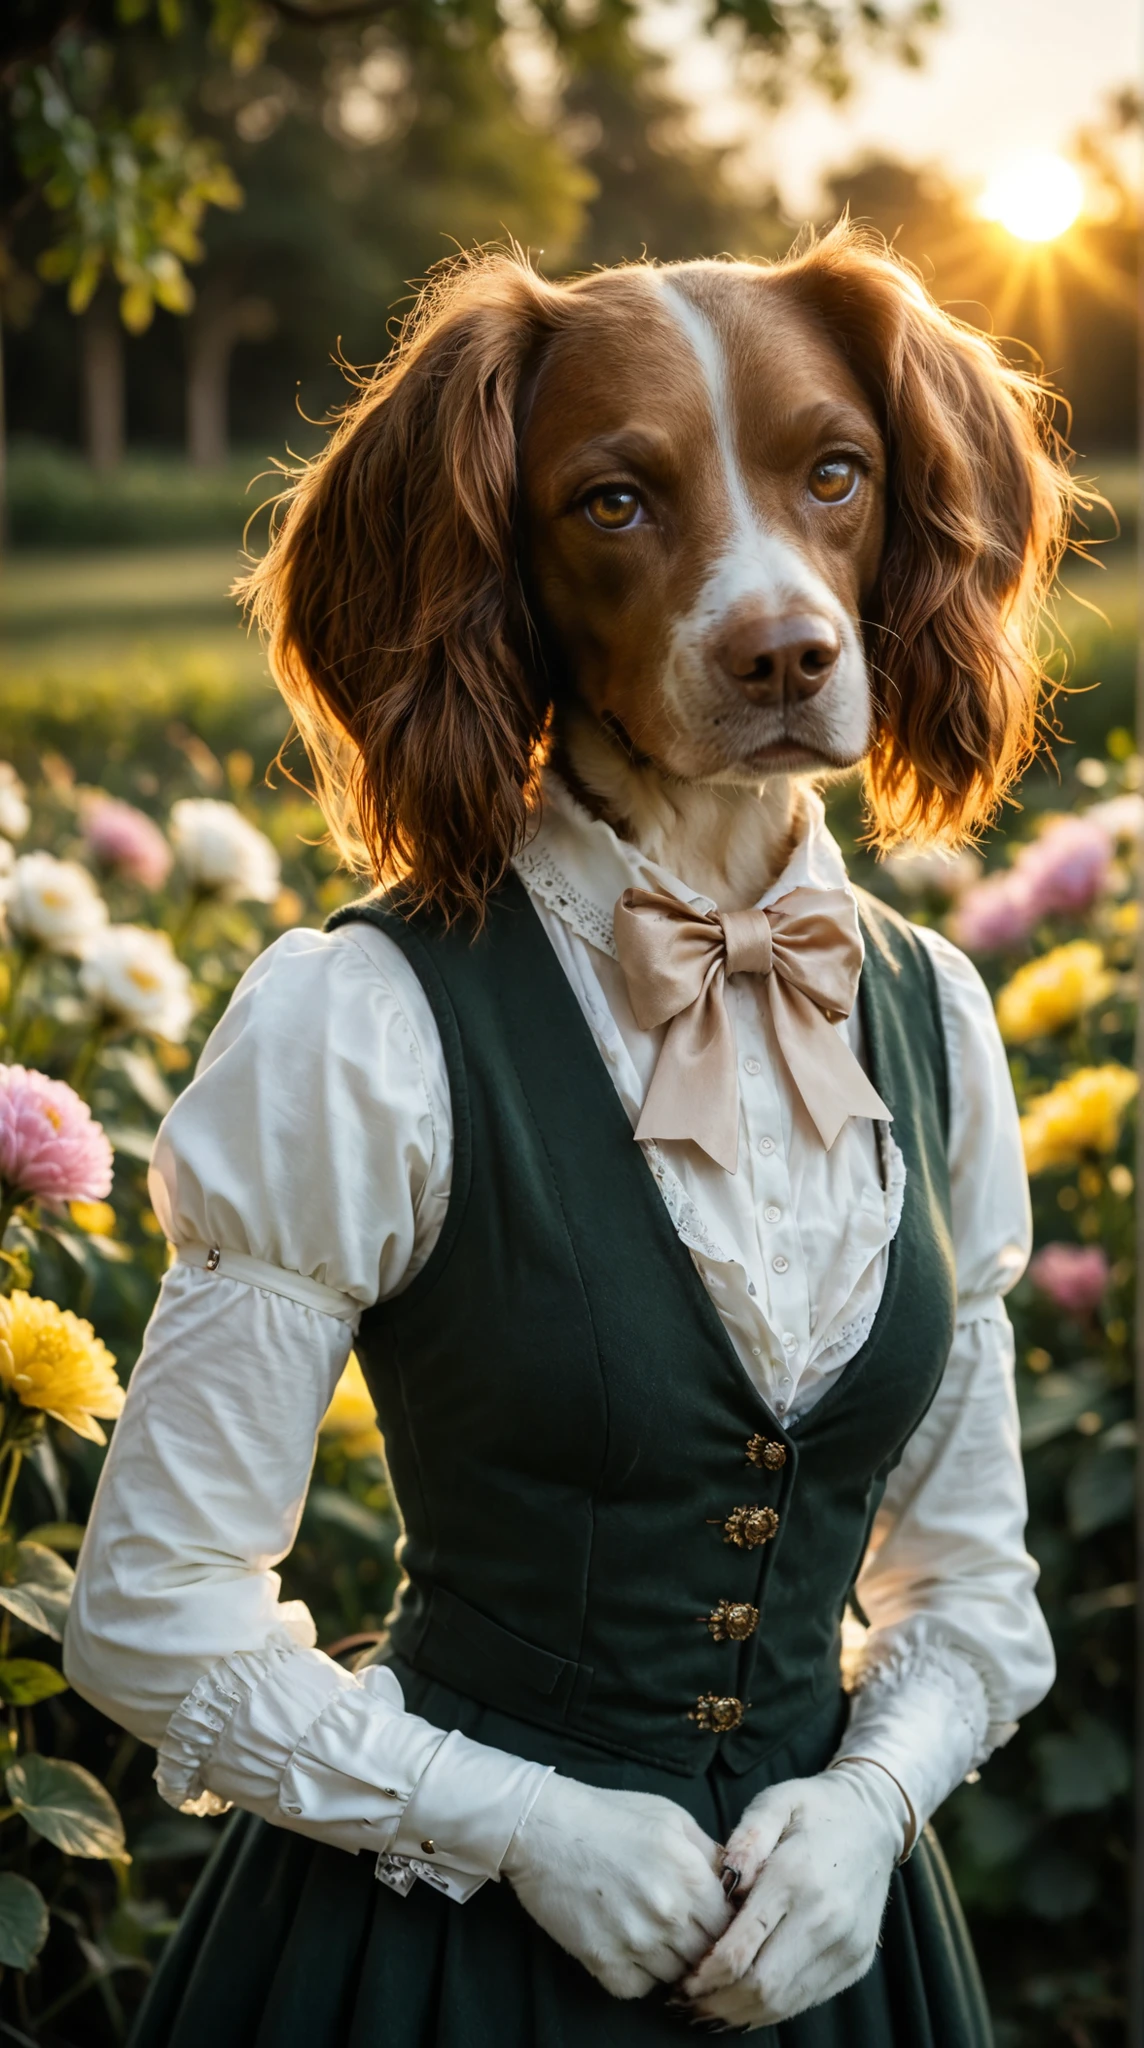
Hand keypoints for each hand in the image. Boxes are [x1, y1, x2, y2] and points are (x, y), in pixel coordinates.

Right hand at [501, 1772, 732, 1999]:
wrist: (545, 1829)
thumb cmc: (608, 1816)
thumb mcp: (669, 1817)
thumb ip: (707, 1852)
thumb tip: (733, 1883)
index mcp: (689, 1875)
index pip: (730, 1924)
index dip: (722, 1923)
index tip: (709, 1919)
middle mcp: (668, 1913)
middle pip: (706, 1955)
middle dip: (699, 1945)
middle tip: (682, 1932)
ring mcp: (636, 1941)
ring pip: (675, 1976)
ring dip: (669, 1962)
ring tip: (652, 1936)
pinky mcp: (604, 1961)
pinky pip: (638, 1988)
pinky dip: (638, 1976)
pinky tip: (627, 1947)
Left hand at [682, 1761, 905, 2029]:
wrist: (875, 1820)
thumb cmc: (814, 1809)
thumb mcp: (775, 1803)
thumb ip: (745, 1838)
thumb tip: (723, 1877)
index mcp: (795, 1877)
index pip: (741, 1948)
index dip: (705, 1974)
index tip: (681, 1981)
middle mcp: (825, 1918)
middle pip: (762, 1986)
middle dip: (718, 2002)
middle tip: (686, 2003)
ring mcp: (845, 1945)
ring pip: (785, 2002)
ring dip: (742, 2013)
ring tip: (708, 2009)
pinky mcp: (857, 1961)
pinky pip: (808, 2000)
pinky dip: (773, 2009)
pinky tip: (746, 2002)